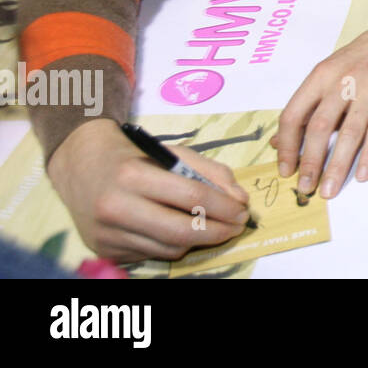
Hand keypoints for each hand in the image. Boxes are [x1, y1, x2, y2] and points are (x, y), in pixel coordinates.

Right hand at [46, 118, 250, 262]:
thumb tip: (240, 200)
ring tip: (213, 228)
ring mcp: (107, 234)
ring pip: (169, 249)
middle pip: (181, 231)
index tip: (243, 211)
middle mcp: (115, 207)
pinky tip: (180, 231)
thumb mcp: (174, 153)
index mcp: (132, 175)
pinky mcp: (104, 251)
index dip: (223, 207)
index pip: (191, 197)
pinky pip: (153, 255)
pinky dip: (174, 246)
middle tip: (237, 227)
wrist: (82, 166)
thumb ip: (211, 172)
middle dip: (217, 232)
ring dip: (199, 241)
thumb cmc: (135, 156)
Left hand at [272, 5, 367, 198]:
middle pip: (320, 127)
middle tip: (305, 189)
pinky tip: (362, 174)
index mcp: (321, 76)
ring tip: (330, 190)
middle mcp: (343, 81)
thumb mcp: (329, 73)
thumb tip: (278, 141)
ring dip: (338, 165)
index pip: (294, 114)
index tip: (286, 171)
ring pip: (350, 133)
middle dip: (311, 162)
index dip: (287, 146)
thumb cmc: (362, 57)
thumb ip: (307, 106)